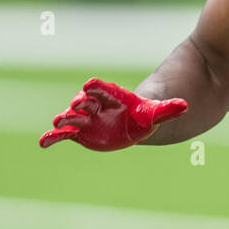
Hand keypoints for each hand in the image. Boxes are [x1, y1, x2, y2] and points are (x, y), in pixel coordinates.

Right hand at [39, 77, 187, 150]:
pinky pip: (65, 134)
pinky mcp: (81, 132)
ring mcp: (87, 119)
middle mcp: (97, 106)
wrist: (136, 122)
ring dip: (65, 120)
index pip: (104, 89)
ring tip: (57, 124)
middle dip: (80, 104)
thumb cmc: (146, 114)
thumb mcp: (158, 111)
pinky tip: (43, 142)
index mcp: (113, 96)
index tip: (90, 85)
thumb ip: (168, 108)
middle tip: (75, 105)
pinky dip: (54, 137)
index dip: (98, 88)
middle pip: (86, 103)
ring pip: (74, 118)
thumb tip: (185, 105)